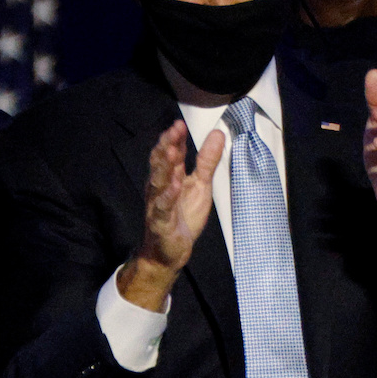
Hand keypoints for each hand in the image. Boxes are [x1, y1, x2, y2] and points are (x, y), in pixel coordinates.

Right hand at [118, 120, 223, 309]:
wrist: (168, 253)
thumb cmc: (182, 217)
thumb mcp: (201, 186)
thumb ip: (207, 161)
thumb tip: (217, 134)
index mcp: (170, 177)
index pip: (171, 153)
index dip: (175, 139)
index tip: (180, 124)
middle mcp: (160, 188)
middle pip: (161, 163)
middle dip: (166, 146)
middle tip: (173, 130)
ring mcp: (158, 204)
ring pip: (158, 182)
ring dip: (164, 167)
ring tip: (171, 151)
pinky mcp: (161, 223)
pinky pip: (162, 208)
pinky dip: (168, 196)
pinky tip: (174, 184)